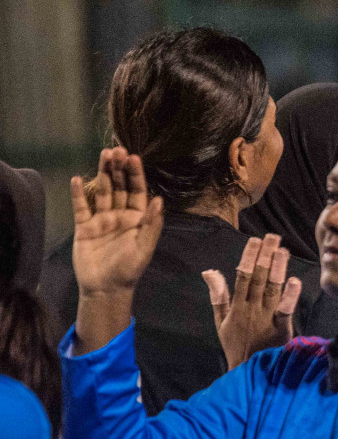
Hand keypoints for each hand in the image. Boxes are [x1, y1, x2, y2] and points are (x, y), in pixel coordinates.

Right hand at [70, 148, 165, 352]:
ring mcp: (102, 219)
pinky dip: (79, 194)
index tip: (134, 157)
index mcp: (138, 219)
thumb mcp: (144, 248)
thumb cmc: (128, 270)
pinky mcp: (84, 226)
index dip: (136, 175)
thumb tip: (159, 200)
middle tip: (116, 149)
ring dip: (102, 174)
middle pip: (120, 187)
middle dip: (119, 168)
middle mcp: (120, 215)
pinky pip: (81, 207)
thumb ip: (152, 224)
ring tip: (103, 155)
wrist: (105, 288)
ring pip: (102, 191)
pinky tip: (78, 180)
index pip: (138, 191)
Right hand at [204, 234, 302, 368]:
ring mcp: (266, 319)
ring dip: (277, 268)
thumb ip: (218, 295)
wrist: (247, 373)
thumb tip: (209, 271)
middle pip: (258, 278)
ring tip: (282, 250)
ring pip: (272, 289)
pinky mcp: (281, 330)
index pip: (242, 275)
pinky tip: (295, 281)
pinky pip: (285, 310)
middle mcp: (252, 309)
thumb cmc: (236, 345)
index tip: (255, 240)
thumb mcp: (221, 321)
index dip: (249, 256)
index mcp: (237, 306)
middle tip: (272, 237)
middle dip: (265, 256)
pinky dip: (290, 296)